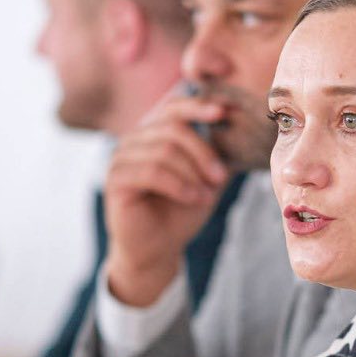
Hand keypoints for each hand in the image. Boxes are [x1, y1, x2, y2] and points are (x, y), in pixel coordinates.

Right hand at [104, 94, 230, 306]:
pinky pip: (152, 172)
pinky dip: (180, 186)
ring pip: (164, 151)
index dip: (199, 106)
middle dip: (203, 152)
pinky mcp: (116, 180)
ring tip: (207, 194)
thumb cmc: (180, 212)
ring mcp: (121, 158)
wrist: (157, 249)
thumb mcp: (205, 178)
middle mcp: (133, 140)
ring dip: (193, 173)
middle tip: (221, 177)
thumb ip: (216, 152)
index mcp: (152, 134)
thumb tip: (239, 124)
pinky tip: (194, 198)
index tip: (226, 111)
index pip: (173, 108)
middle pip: (173, 129)